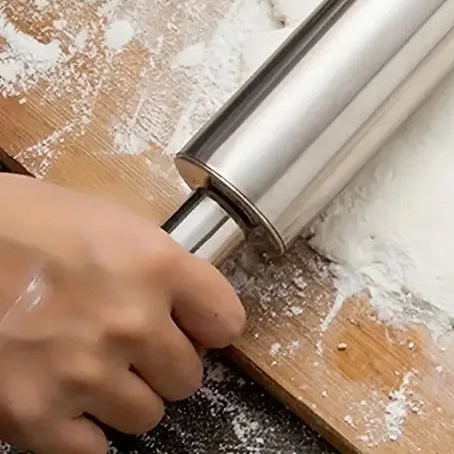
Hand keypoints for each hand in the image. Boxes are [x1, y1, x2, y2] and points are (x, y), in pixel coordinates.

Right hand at [0, 174, 245, 453]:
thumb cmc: (27, 223)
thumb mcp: (110, 223)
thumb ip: (157, 265)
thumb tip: (186, 302)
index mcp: (156, 266)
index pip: (226, 321)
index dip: (210, 326)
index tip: (195, 327)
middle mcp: (131, 323)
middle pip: (188, 377)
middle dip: (164, 363)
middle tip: (133, 347)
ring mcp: (85, 374)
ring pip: (146, 416)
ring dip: (127, 397)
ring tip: (93, 368)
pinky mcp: (36, 416)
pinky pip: (92, 452)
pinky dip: (83, 432)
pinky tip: (66, 399)